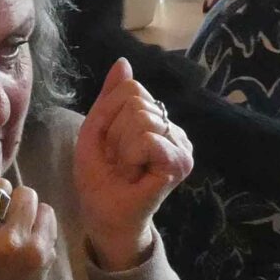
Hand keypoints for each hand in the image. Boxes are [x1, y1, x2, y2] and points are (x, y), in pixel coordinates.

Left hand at [71, 59, 193, 269]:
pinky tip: (136, 175)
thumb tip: (123, 61)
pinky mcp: (181, 162)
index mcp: (156, 118)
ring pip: (140, 117)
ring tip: (127, 169)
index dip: (110, 116)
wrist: (105, 217)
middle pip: (135, 100)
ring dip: (121, 147)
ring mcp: (182, 144)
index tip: (112, 146)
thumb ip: (109, 97)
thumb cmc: (100, 178)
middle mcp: (173, 128)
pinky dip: (131, 156)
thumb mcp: (97, 130)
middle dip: (115, 132)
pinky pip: (147, 139)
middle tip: (120, 161)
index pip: (131, 88)